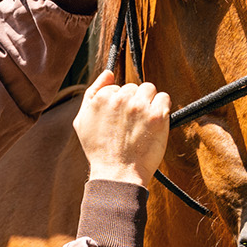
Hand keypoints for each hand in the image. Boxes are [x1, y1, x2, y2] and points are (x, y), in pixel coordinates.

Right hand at [72, 71, 171, 185]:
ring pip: (149, 89)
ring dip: (148, 101)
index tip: (120, 120)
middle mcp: (121, 98)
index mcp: (101, 98)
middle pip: (133, 87)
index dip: (119, 104)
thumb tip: (108, 72)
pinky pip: (164, 98)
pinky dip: (162, 108)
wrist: (118, 174)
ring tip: (143, 122)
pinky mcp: (158, 115)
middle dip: (133, 102)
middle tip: (131, 124)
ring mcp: (140, 106)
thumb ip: (92, 93)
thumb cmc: (99, 150)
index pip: (116, 87)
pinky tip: (154, 122)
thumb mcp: (82, 121)